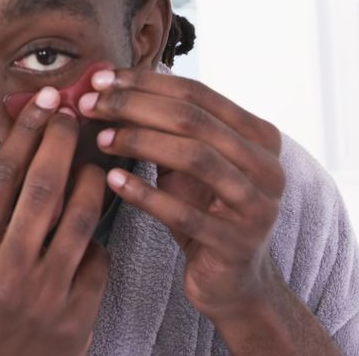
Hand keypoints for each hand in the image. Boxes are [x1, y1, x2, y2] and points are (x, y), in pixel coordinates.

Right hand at [0, 87, 109, 355]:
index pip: (2, 179)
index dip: (26, 134)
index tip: (43, 103)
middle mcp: (7, 272)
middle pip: (43, 188)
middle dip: (61, 142)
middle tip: (72, 114)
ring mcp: (46, 295)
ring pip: (80, 218)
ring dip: (92, 182)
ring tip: (94, 165)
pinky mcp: (78, 315)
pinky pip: (98, 259)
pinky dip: (96, 240)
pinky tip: (91, 231)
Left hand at [77, 68, 285, 321]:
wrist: (231, 281)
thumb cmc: (204, 211)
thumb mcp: (190, 164)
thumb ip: (165, 127)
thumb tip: (112, 82)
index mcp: (260, 137)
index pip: (198, 93)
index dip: (146, 82)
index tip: (101, 78)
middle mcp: (267, 167)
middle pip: (194, 120)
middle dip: (135, 106)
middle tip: (91, 104)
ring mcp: (257, 206)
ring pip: (194, 158)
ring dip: (140, 142)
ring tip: (101, 138)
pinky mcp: (235, 245)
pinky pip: (184, 213)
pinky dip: (145, 194)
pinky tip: (113, 182)